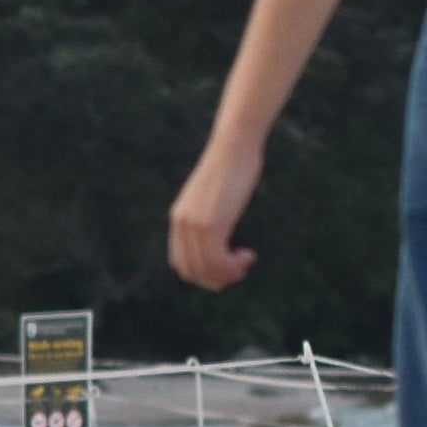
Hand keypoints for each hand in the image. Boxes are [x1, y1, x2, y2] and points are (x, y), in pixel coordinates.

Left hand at [167, 131, 261, 291]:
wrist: (234, 147)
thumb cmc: (231, 170)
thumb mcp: (213, 199)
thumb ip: (210, 218)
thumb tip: (221, 240)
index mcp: (178, 219)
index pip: (181, 262)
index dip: (204, 274)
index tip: (227, 267)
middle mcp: (181, 224)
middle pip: (191, 271)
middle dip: (217, 278)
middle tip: (239, 270)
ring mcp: (194, 224)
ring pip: (206, 269)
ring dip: (228, 273)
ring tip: (245, 262)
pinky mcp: (211, 223)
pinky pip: (218, 260)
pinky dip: (233, 266)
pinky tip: (248, 254)